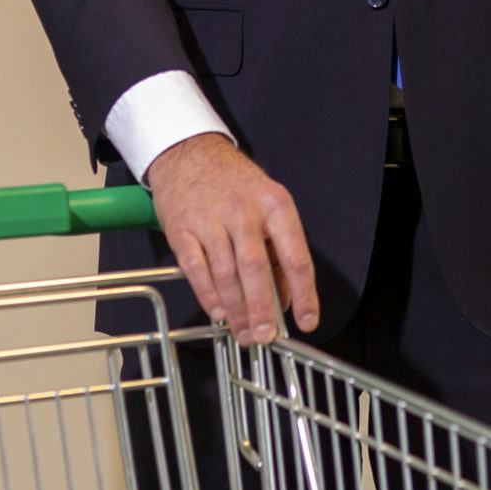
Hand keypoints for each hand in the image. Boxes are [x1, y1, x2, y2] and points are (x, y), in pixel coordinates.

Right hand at [142, 133, 318, 343]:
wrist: (190, 153)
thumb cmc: (234, 184)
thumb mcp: (269, 205)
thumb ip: (279, 251)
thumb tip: (287, 298)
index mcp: (275, 205)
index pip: (296, 255)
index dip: (305, 293)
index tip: (307, 319)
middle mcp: (245, 211)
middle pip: (256, 268)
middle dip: (262, 309)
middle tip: (266, 336)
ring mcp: (211, 219)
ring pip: (226, 273)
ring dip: (236, 309)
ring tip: (243, 332)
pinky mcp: (183, 229)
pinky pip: (196, 269)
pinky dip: (208, 295)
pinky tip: (218, 311)